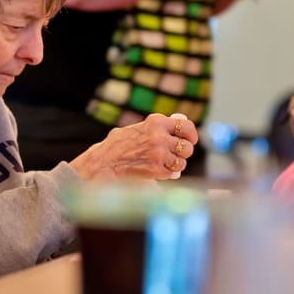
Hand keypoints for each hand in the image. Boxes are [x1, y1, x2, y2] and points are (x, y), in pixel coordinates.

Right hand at [69, 113, 198, 180]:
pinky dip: (166, 174)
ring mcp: (158, 153)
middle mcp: (159, 136)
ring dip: (174, 165)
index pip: (186, 126)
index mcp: (155, 122)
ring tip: (161, 164)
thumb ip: (159, 126)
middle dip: (181, 153)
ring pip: (181, 162)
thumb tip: (181, 119)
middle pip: (187, 147)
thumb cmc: (117, 146)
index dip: (191, 135)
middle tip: (172, 155)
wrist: (102, 163)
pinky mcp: (156, 169)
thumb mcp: (137, 128)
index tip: (189, 140)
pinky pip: (172, 173)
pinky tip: (154, 171)